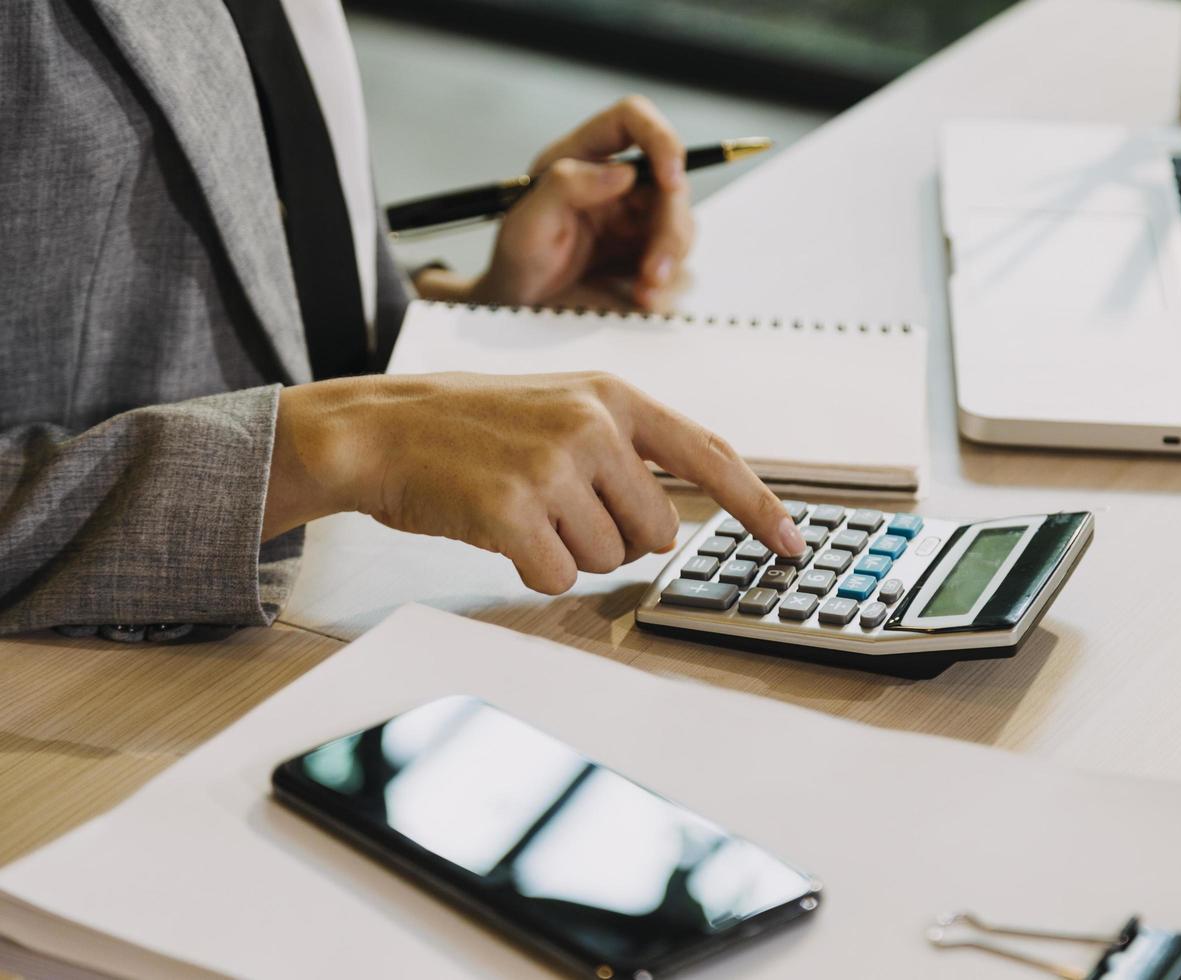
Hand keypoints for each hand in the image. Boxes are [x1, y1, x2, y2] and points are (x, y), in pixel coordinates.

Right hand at [263, 372, 804, 594]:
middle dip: (614, 536)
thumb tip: (674, 519)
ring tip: (519, 507)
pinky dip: (531, 568)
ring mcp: (554, 465)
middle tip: (556, 506)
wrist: (378, 429)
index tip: (792, 544)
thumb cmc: (469, 428)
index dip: (758, 507)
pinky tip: (498, 529)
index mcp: (613, 396)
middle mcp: (594, 424)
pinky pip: (559, 577)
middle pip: (656, 531)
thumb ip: (624, 448)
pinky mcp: (514, 509)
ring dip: (568, 551)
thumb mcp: (558, 408)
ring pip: (609, 559)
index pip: (711, 456)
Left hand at [417, 96, 693, 310]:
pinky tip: (642, 299)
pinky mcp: (649, 253)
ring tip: (643, 292)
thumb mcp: (525, 226)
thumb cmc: (517, 264)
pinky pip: (680, 260)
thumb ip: (563, 188)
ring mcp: (636, 218)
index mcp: (583, 157)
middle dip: (671, 227)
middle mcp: (616, 182)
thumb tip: (622, 172)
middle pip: (671, 180)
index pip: (632, 119)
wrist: (523, 312)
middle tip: (653, 270)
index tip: (669, 179)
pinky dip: (669, 282)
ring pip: (682, 222)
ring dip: (672, 258)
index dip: (660, 138)